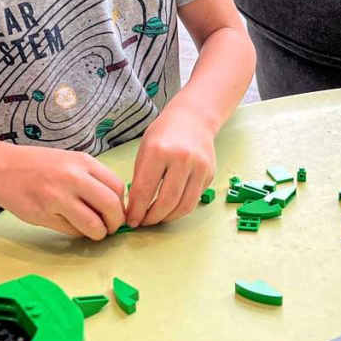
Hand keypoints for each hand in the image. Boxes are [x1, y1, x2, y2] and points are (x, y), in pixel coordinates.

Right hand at [0, 141, 125, 239]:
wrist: (2, 168)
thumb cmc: (39, 165)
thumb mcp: (70, 161)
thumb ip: (92, 179)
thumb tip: (115, 204)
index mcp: (83, 162)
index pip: (117, 187)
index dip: (122, 204)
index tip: (117, 212)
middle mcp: (74, 178)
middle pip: (111, 207)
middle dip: (115, 223)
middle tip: (110, 227)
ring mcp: (59, 197)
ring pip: (93, 225)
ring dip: (98, 233)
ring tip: (94, 231)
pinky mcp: (45, 214)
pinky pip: (72, 231)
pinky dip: (77, 233)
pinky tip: (72, 225)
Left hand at [125, 106, 215, 226]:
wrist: (194, 118)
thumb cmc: (164, 133)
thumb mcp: (145, 149)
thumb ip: (140, 177)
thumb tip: (135, 207)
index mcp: (159, 151)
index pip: (145, 190)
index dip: (137, 210)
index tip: (131, 220)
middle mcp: (181, 159)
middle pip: (167, 201)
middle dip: (153, 218)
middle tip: (144, 222)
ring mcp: (199, 167)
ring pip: (184, 205)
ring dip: (168, 217)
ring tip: (157, 218)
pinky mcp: (209, 174)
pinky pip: (194, 199)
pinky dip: (181, 208)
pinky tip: (171, 207)